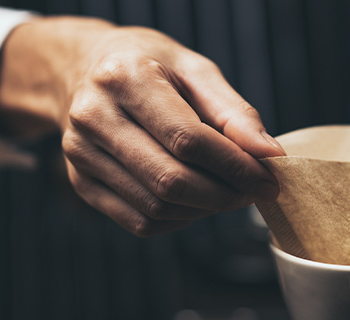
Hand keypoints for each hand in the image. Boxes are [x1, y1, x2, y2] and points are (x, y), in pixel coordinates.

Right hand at [0, 17, 284, 235]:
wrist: (86, 70)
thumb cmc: (151, 68)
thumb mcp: (195, 71)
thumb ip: (234, 112)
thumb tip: (269, 154)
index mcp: (124, 78)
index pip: (188, 139)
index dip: (235, 167)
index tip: (268, 181)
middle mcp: (93, 116)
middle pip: (170, 179)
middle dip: (223, 195)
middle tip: (251, 193)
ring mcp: (80, 153)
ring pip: (156, 207)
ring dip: (203, 210)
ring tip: (226, 194)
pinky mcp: (80, 182)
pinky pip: (139, 222)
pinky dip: (178, 221)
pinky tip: (196, 203)